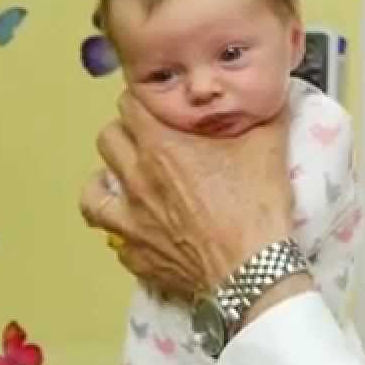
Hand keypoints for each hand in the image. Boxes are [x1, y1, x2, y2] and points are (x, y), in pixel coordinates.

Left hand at [79, 91, 294, 302]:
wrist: (252, 269)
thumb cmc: (256, 207)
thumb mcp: (269, 146)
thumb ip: (265, 113)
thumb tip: (272, 95)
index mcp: (162, 146)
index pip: (129, 104)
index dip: (143, 99)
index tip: (157, 105)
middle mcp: (137, 179)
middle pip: (107, 139)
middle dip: (124, 132)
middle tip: (146, 138)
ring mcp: (131, 221)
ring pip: (92, 192)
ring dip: (104, 181)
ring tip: (121, 180)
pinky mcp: (136, 256)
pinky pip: (114, 238)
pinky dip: (123, 230)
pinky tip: (141, 229)